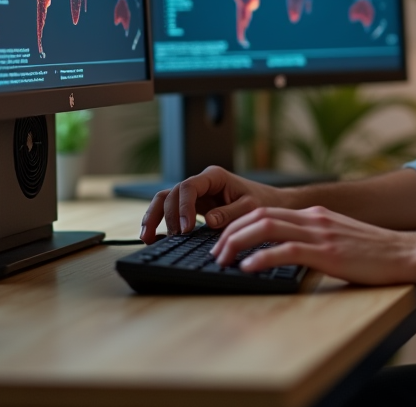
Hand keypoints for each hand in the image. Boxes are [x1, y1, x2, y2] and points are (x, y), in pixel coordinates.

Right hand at [140, 166, 287, 242]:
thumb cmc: (262, 201)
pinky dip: (159, 221)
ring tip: (146, 237)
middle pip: (172, 193)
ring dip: (153, 216)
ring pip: (165, 199)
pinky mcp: (192, 206)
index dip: (183, 207)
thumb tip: (209, 221)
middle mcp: (200, 182)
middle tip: (175, 238)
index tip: (186, 228)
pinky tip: (151, 236)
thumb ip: (230, 213)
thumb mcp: (251, 208)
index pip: (189, 187)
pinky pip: (170, 210)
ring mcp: (194, 193)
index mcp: (214, 176)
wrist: (269, 202)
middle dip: (168, 215)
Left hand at [210, 205, 415, 285]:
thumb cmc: (375, 253)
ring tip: (222, 259)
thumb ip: (316, 240)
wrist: (405, 253)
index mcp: (314, 215)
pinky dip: (261, 258)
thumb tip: (291, 254)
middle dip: (230, 231)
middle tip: (215, 251)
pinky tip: (247, 268)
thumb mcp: (339, 239)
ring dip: (238, 242)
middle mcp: (313, 218)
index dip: (239, 224)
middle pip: (259, 215)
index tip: (224, 240)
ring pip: (266, 228)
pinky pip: (286, 251)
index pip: (266, 211)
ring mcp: (320, 233)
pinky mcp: (327, 252)